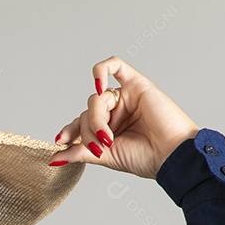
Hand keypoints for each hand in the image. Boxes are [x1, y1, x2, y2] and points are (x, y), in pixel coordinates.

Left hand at [49, 56, 200, 180]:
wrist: (171, 156)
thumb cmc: (146, 158)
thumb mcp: (105, 156)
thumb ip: (80, 152)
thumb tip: (53, 159)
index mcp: (109, 127)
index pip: (81, 121)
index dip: (70, 129)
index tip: (60, 140)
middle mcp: (116, 111)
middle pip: (87, 111)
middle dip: (87, 130)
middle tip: (98, 148)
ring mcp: (126, 97)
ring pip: (96, 99)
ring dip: (96, 120)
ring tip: (108, 138)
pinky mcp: (137, 84)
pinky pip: (115, 66)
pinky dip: (101, 72)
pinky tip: (99, 87)